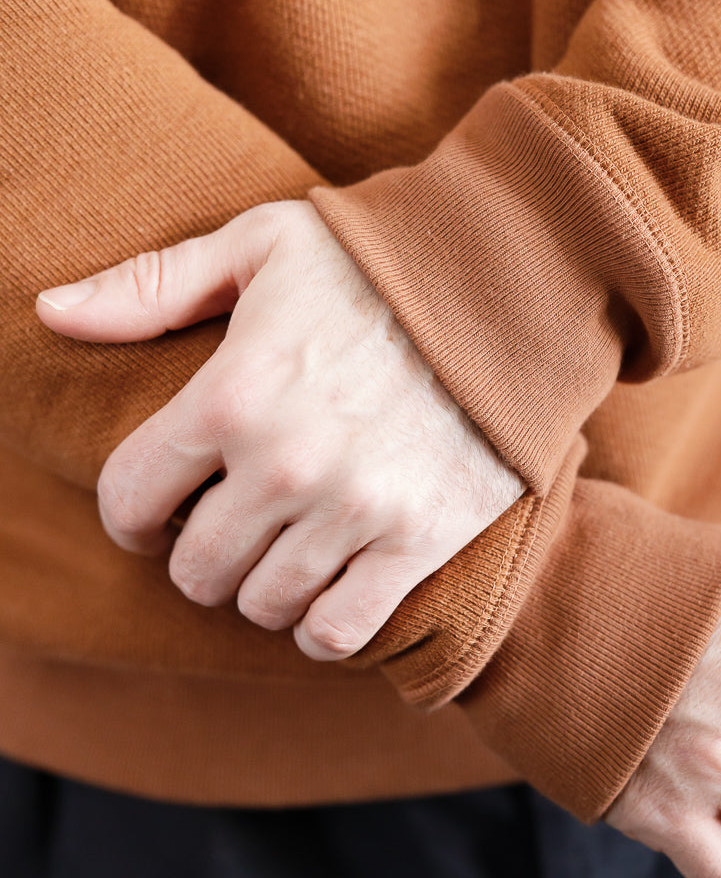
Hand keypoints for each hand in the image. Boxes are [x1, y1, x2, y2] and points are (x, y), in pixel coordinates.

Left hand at [36, 200, 523, 656]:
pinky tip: (326, 586)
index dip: (128, 511)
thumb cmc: (379, 259)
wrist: (514, 282)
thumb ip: (151, 286)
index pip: (130, 496)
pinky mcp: (418, 541)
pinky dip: (320, 623)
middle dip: (196, 552)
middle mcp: (285, 464)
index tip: (153, 508)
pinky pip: (338, 631)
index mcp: (232, 394)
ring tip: (281, 546)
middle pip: (195, 567)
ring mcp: (354, 510)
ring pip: (262, 604)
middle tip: (225, 525)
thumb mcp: (261, 246)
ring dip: (260, 585)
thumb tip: (50, 311)